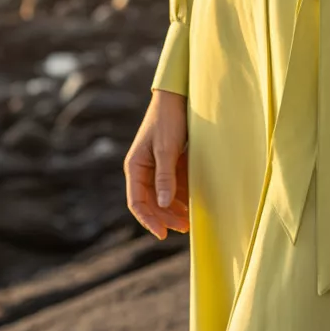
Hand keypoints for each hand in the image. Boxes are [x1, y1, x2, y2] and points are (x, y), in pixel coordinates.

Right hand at [124, 89, 190, 239]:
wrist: (177, 96)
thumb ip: (165, 176)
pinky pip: (174, 185)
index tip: (163, 234)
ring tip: (191, 221)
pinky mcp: (170, 163)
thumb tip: (162, 204)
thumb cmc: (168, 120)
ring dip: (175, 210)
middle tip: (185, 228)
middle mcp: (143, 170)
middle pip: (151, 203)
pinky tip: (194, 204)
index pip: (137, 202)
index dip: (149, 220)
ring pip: (163, 197)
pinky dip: (182, 196)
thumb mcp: (166, 149)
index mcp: (135, 167)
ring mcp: (157, 167)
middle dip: (166, 217)